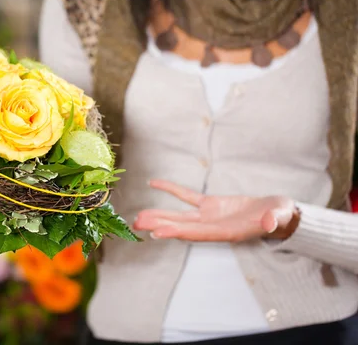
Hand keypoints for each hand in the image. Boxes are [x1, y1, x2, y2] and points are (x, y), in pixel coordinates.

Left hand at [133, 180, 297, 241]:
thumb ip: (274, 221)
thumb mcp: (280, 218)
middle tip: (136, 225)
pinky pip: (187, 196)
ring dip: (159, 215)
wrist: (280, 213)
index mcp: (227, 232)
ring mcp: (210, 216)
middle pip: (181, 227)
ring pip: (180, 216)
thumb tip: (269, 223)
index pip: (197, 233)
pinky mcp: (211, 204)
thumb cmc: (281, 217)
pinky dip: (171, 190)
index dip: (177, 232)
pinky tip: (154, 183)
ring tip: (138, 216)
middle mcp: (213, 227)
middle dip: (159, 226)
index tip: (157, 232)